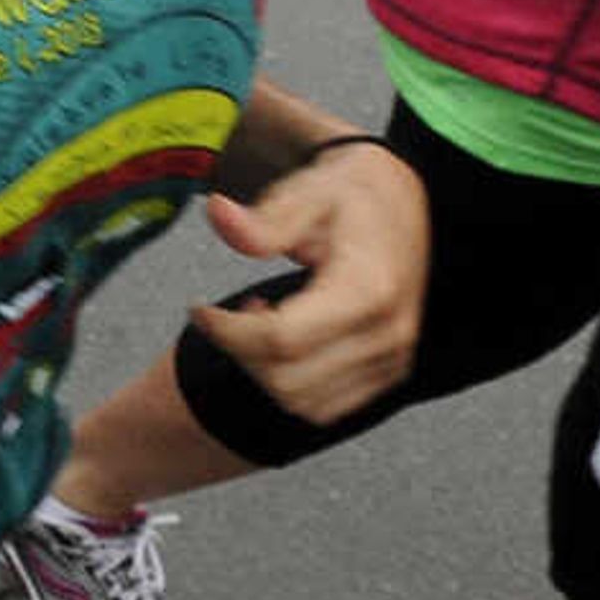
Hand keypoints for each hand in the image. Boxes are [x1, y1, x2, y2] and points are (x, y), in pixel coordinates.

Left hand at [193, 141, 428, 426]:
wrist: (403, 202)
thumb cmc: (350, 195)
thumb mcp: (306, 192)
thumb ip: (263, 218)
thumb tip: (218, 214)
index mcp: (368, 290)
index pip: (281, 341)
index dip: (225, 331)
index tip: (196, 306)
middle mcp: (388, 335)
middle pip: (286, 379)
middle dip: (238, 351)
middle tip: (223, 312)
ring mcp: (393, 359)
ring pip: (302, 402)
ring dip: (261, 370)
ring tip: (255, 319)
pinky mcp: (388, 372)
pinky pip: (325, 407)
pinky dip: (289, 384)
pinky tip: (281, 339)